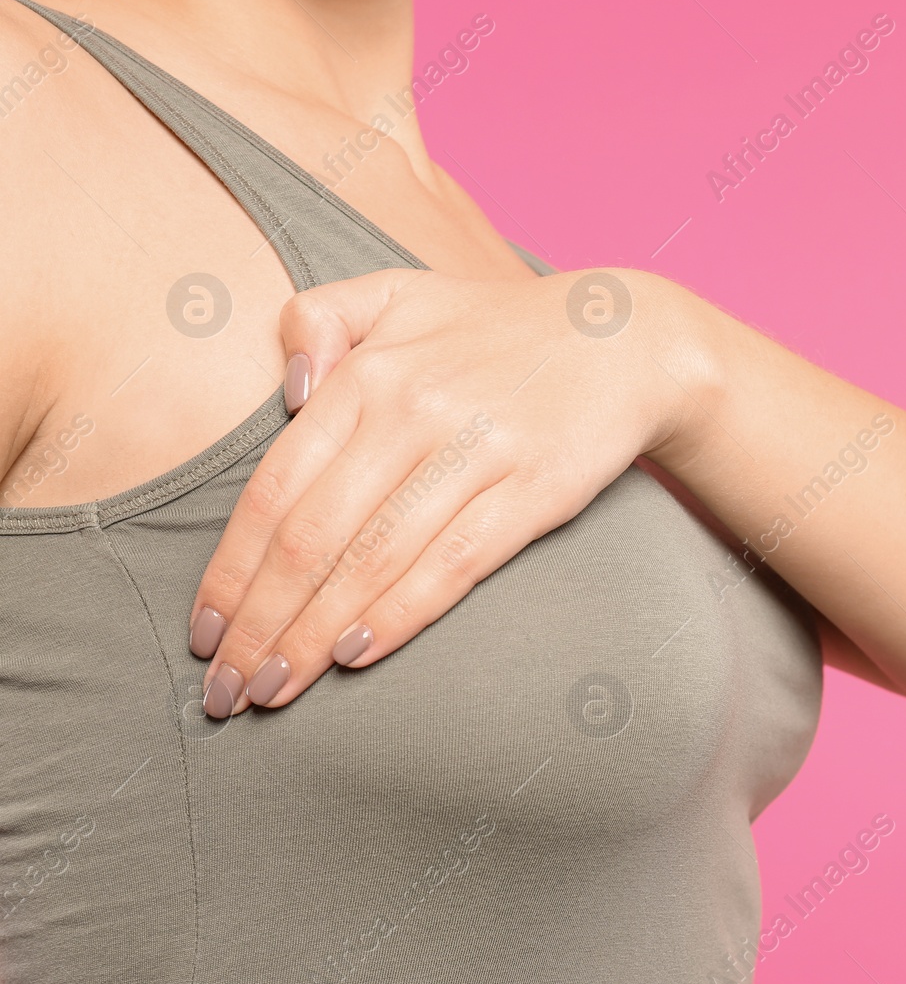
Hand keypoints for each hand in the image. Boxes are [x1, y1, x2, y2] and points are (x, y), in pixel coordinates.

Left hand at [187, 266, 707, 715]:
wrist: (624, 339)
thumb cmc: (499, 331)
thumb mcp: (399, 293)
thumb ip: (319, 319)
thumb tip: (287, 392)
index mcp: (371, 371)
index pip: (275, 488)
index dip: (229, 571)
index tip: (203, 634)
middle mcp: (414, 410)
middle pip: (312, 537)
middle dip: (258, 624)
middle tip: (228, 690)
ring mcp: (477, 451)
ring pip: (372, 560)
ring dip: (312, 635)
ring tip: (275, 689)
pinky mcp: (534, 490)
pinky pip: (453, 564)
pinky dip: (397, 614)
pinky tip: (354, 655)